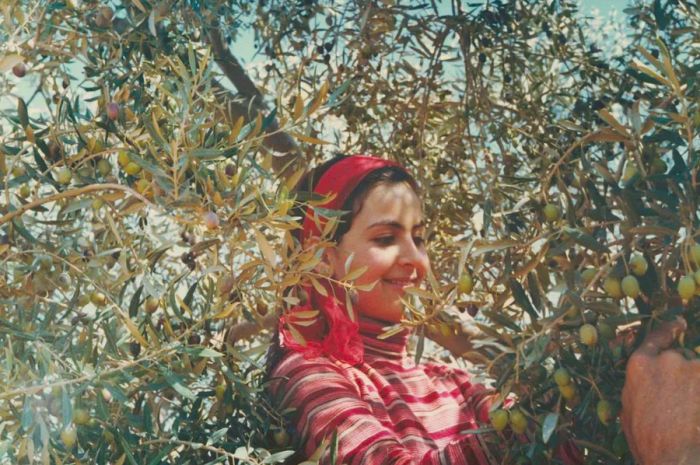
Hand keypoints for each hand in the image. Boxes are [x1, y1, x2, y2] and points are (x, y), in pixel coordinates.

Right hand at [621, 318, 699, 464]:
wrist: (677, 458)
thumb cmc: (650, 443)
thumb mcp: (629, 414)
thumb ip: (636, 390)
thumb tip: (642, 383)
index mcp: (639, 367)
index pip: (655, 339)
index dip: (668, 331)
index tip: (680, 324)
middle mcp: (666, 360)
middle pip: (681, 359)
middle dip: (686, 377)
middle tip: (686, 403)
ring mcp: (692, 367)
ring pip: (699, 373)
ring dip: (698, 388)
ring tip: (694, 411)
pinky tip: (699, 412)